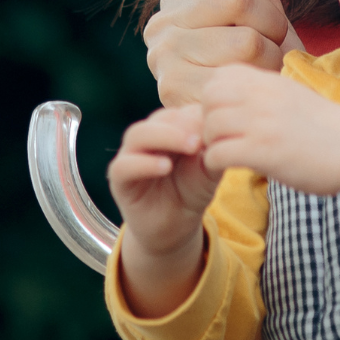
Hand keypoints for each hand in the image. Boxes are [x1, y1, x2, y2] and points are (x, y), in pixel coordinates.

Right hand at [109, 106, 218, 316]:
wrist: (175, 228)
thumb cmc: (192, 192)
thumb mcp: (208, 170)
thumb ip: (212, 150)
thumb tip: (220, 128)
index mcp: (169, 128)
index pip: (180, 111)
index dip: (197, 116)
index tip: (217, 126)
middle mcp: (147, 137)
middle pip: (159, 118)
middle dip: (182, 125)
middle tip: (203, 136)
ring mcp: (130, 155)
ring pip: (138, 134)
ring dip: (165, 137)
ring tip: (190, 146)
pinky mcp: (119, 179)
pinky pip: (124, 165)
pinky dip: (144, 163)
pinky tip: (165, 166)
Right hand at [144, 0, 291, 106]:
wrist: (247, 119)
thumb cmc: (255, 59)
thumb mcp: (259, 7)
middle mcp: (163, 20)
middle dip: (270, 20)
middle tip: (270, 40)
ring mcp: (165, 54)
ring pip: (244, 36)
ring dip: (270, 55)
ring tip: (261, 66)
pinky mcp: (176, 88)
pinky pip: (241, 68)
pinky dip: (260, 77)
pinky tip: (251, 84)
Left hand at [192, 65, 339, 217]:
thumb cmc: (326, 128)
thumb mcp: (292, 97)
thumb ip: (262, 94)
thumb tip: (234, 98)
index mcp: (268, 80)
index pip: (218, 77)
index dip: (214, 99)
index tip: (226, 117)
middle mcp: (262, 96)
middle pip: (207, 99)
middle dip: (206, 120)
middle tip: (221, 138)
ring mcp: (262, 122)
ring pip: (209, 126)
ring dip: (211, 143)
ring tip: (226, 153)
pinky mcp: (263, 151)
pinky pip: (217, 153)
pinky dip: (215, 163)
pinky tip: (230, 167)